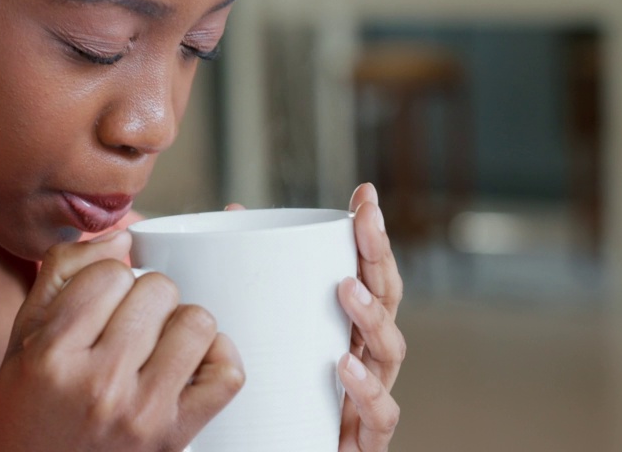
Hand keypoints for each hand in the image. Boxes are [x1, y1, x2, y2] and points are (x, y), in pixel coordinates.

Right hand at [0, 231, 244, 451]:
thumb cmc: (33, 409)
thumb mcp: (22, 340)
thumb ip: (61, 275)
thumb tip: (122, 236)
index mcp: (52, 355)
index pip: (110, 273)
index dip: (111, 279)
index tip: (103, 302)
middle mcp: (98, 383)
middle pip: (158, 290)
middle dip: (148, 298)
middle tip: (132, 325)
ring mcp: (142, 412)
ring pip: (197, 321)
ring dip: (183, 324)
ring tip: (161, 342)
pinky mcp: (176, 435)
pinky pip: (226, 373)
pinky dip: (218, 357)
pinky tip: (193, 362)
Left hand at [224, 184, 403, 450]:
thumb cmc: (271, 404)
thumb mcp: (259, 336)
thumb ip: (247, 281)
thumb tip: (232, 211)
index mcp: (346, 330)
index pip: (369, 274)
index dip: (371, 236)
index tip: (364, 194)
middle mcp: (366, 359)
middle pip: (389, 302)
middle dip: (379, 258)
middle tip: (364, 225)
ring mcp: (369, 400)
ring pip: (389, 352)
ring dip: (371, 316)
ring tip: (345, 289)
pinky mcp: (364, 441)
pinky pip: (379, 415)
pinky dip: (367, 390)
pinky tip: (345, 365)